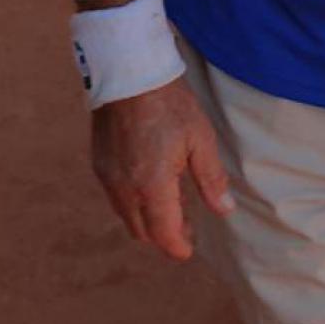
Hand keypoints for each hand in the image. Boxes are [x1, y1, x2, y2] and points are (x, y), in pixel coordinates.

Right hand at [90, 77, 232, 260]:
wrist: (129, 73)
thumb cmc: (169, 103)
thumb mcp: (200, 138)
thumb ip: (211, 179)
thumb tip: (225, 209)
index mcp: (152, 186)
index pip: (164, 234)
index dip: (178, 247)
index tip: (190, 250)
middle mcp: (125, 188)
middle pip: (143, 232)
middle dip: (164, 236)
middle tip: (187, 227)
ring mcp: (108, 177)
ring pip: (127, 216)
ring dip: (147, 220)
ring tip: (170, 206)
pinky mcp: (99, 164)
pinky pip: (116, 198)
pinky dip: (133, 202)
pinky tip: (150, 185)